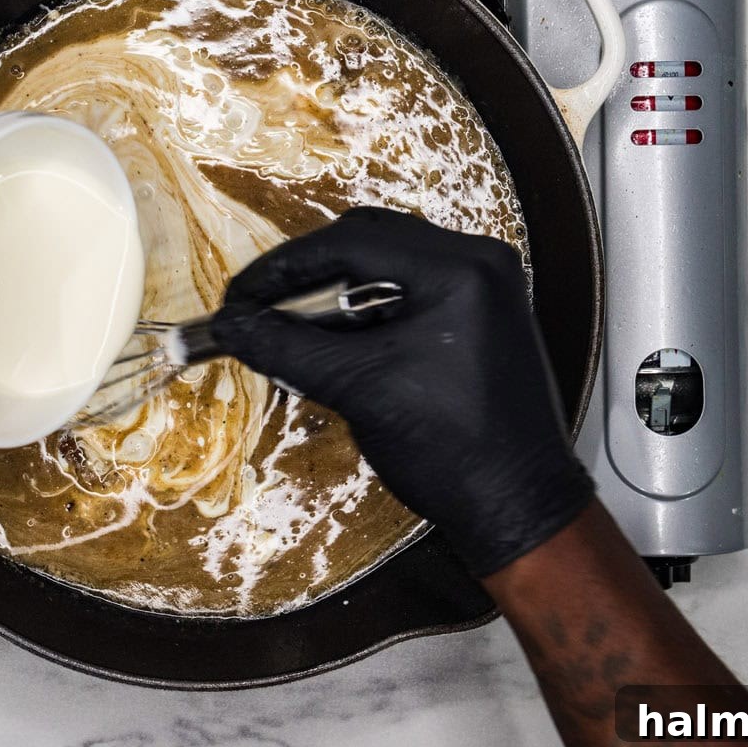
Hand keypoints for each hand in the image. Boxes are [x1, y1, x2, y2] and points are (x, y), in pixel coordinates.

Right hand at [211, 207, 592, 576]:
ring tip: (290, 327)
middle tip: (260, 307)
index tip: (239, 296)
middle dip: (307, 274)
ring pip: (387, 263)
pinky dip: (365, 311)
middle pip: (369, 240)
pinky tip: (332, 342)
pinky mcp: (480, 315)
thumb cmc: (449, 450)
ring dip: (334, 292)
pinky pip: (408, 292)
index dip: (283, 268)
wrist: (517, 506)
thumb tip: (230, 325)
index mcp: (459, 269)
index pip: (350, 243)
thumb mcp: (358, 390)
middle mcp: (478, 261)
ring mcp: (484, 287)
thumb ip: (287, 348)